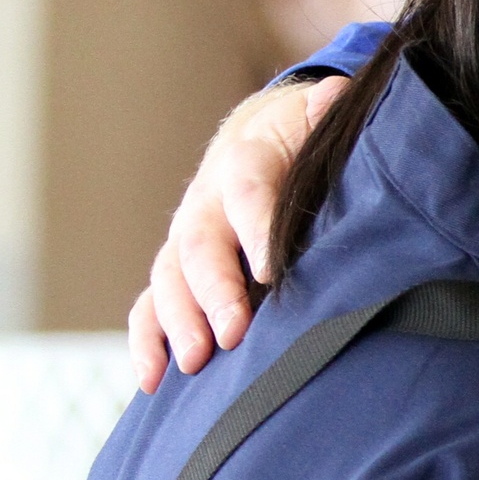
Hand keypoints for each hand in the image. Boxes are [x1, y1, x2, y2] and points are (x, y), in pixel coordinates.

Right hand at [127, 76, 346, 391]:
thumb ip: (326, 113)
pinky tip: (153, 381)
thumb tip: (332, 98)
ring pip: (169, 281)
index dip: (256, 229)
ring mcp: (184, 240)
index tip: (270, 270)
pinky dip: (146, 343)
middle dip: (215, 293)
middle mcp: (205, 204)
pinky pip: (149, 307)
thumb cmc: (301, 139)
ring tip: (194, 363)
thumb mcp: (316, 117)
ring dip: (178, 324)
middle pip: (201, 248)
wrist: (257, 137)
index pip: (250, 193)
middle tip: (233, 334)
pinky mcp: (174, 272)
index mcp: (246, 163)